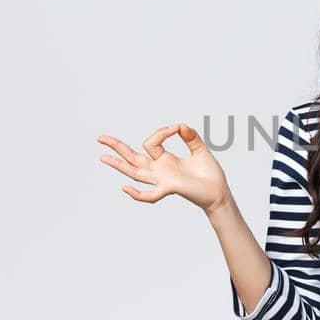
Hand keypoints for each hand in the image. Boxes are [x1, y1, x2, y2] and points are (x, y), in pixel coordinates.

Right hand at [97, 123, 230, 211]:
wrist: (220, 193)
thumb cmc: (210, 174)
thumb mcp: (200, 150)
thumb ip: (190, 136)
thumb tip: (179, 124)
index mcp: (165, 160)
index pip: (151, 143)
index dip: (160, 132)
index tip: (176, 128)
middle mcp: (159, 171)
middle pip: (132, 157)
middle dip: (117, 147)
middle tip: (100, 138)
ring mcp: (162, 180)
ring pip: (135, 172)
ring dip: (118, 165)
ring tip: (102, 157)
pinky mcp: (170, 189)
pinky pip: (150, 195)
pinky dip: (137, 193)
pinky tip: (125, 187)